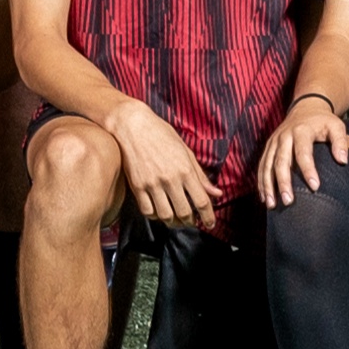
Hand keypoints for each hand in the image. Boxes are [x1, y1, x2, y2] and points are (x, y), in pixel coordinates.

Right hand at [109, 99, 219, 231]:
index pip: (202, 202)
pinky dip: (155, 215)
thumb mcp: (185, 151)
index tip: (209, 224)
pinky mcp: (136, 185)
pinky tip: (159, 211)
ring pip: (166, 215)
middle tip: (192, 221)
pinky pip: (147, 210)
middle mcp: (169, 179)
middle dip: (190, 222)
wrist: (131, 124)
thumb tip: (216, 193)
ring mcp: (151, 183)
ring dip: (173, 222)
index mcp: (185, 169)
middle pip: (184, 213)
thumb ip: (200, 175)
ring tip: (176, 219)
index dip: (208, 217)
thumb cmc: (160, 133)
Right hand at [253, 95, 348, 209]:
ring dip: (268, 185)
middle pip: (280, 162)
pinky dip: (261, 182)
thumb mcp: (336, 126)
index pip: (303, 153)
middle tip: (289, 201)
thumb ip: (340, 142)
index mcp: (301, 131)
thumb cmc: (323, 121)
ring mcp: (273, 142)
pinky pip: (262, 166)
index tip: (315, 187)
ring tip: (272, 204)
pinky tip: (265, 197)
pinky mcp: (268, 147)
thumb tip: (343, 161)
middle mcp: (284, 136)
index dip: (308, 170)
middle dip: (283, 182)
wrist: (305, 108)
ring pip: (267, 165)